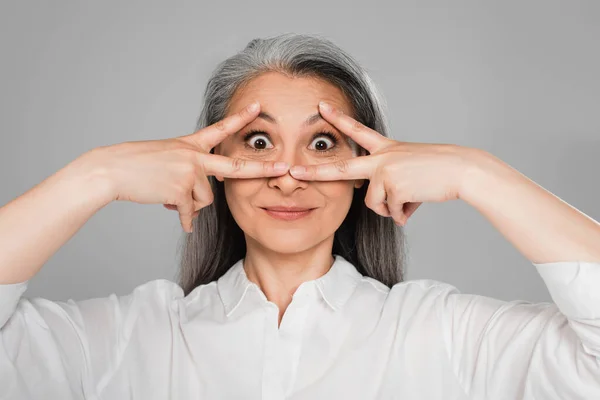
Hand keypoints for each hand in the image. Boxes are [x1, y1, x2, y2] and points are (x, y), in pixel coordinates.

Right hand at [87, 101, 288, 232]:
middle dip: (262, 169)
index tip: (259, 106)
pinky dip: (185, 220)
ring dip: (190, 204)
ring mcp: (188, 172)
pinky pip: (191, 212)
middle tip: (284, 168)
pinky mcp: (180, 191)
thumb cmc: (138, 165)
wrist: (113, 170)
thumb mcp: (168, 157)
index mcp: (191, 144)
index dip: (240, 118)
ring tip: (170, 196)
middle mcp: (194, 155)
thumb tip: (207, 191)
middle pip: (235, 167)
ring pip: (206, 199)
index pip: (220, 129)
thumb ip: (192, 169)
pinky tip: (183, 223)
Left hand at [289, 101, 475, 225]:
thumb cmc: (437, 171)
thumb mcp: (409, 170)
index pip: (357, 130)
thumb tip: (390, 210)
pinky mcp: (392, 186)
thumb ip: (390, 185)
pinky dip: (402, 214)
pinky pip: (390, 211)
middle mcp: (381, 157)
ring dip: (391, 208)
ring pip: (374, 203)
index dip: (338, 118)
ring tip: (410, 199)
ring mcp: (385, 171)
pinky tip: (415, 204)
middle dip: (315, 172)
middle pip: (341, 168)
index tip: (320, 107)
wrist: (459, 169)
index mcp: (386, 148)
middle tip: (293, 172)